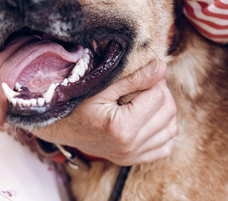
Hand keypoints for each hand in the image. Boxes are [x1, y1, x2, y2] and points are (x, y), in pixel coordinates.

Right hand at [32, 60, 178, 165]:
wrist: (57, 126)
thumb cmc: (76, 102)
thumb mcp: (102, 86)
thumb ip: (135, 78)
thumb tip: (161, 67)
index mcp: (122, 128)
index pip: (159, 97)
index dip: (156, 80)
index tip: (146, 72)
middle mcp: (129, 147)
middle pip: (168, 112)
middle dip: (162, 93)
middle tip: (147, 83)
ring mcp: (130, 157)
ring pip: (171, 130)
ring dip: (164, 111)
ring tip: (147, 99)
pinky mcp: (131, 160)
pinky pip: (165, 147)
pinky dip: (164, 131)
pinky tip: (150, 118)